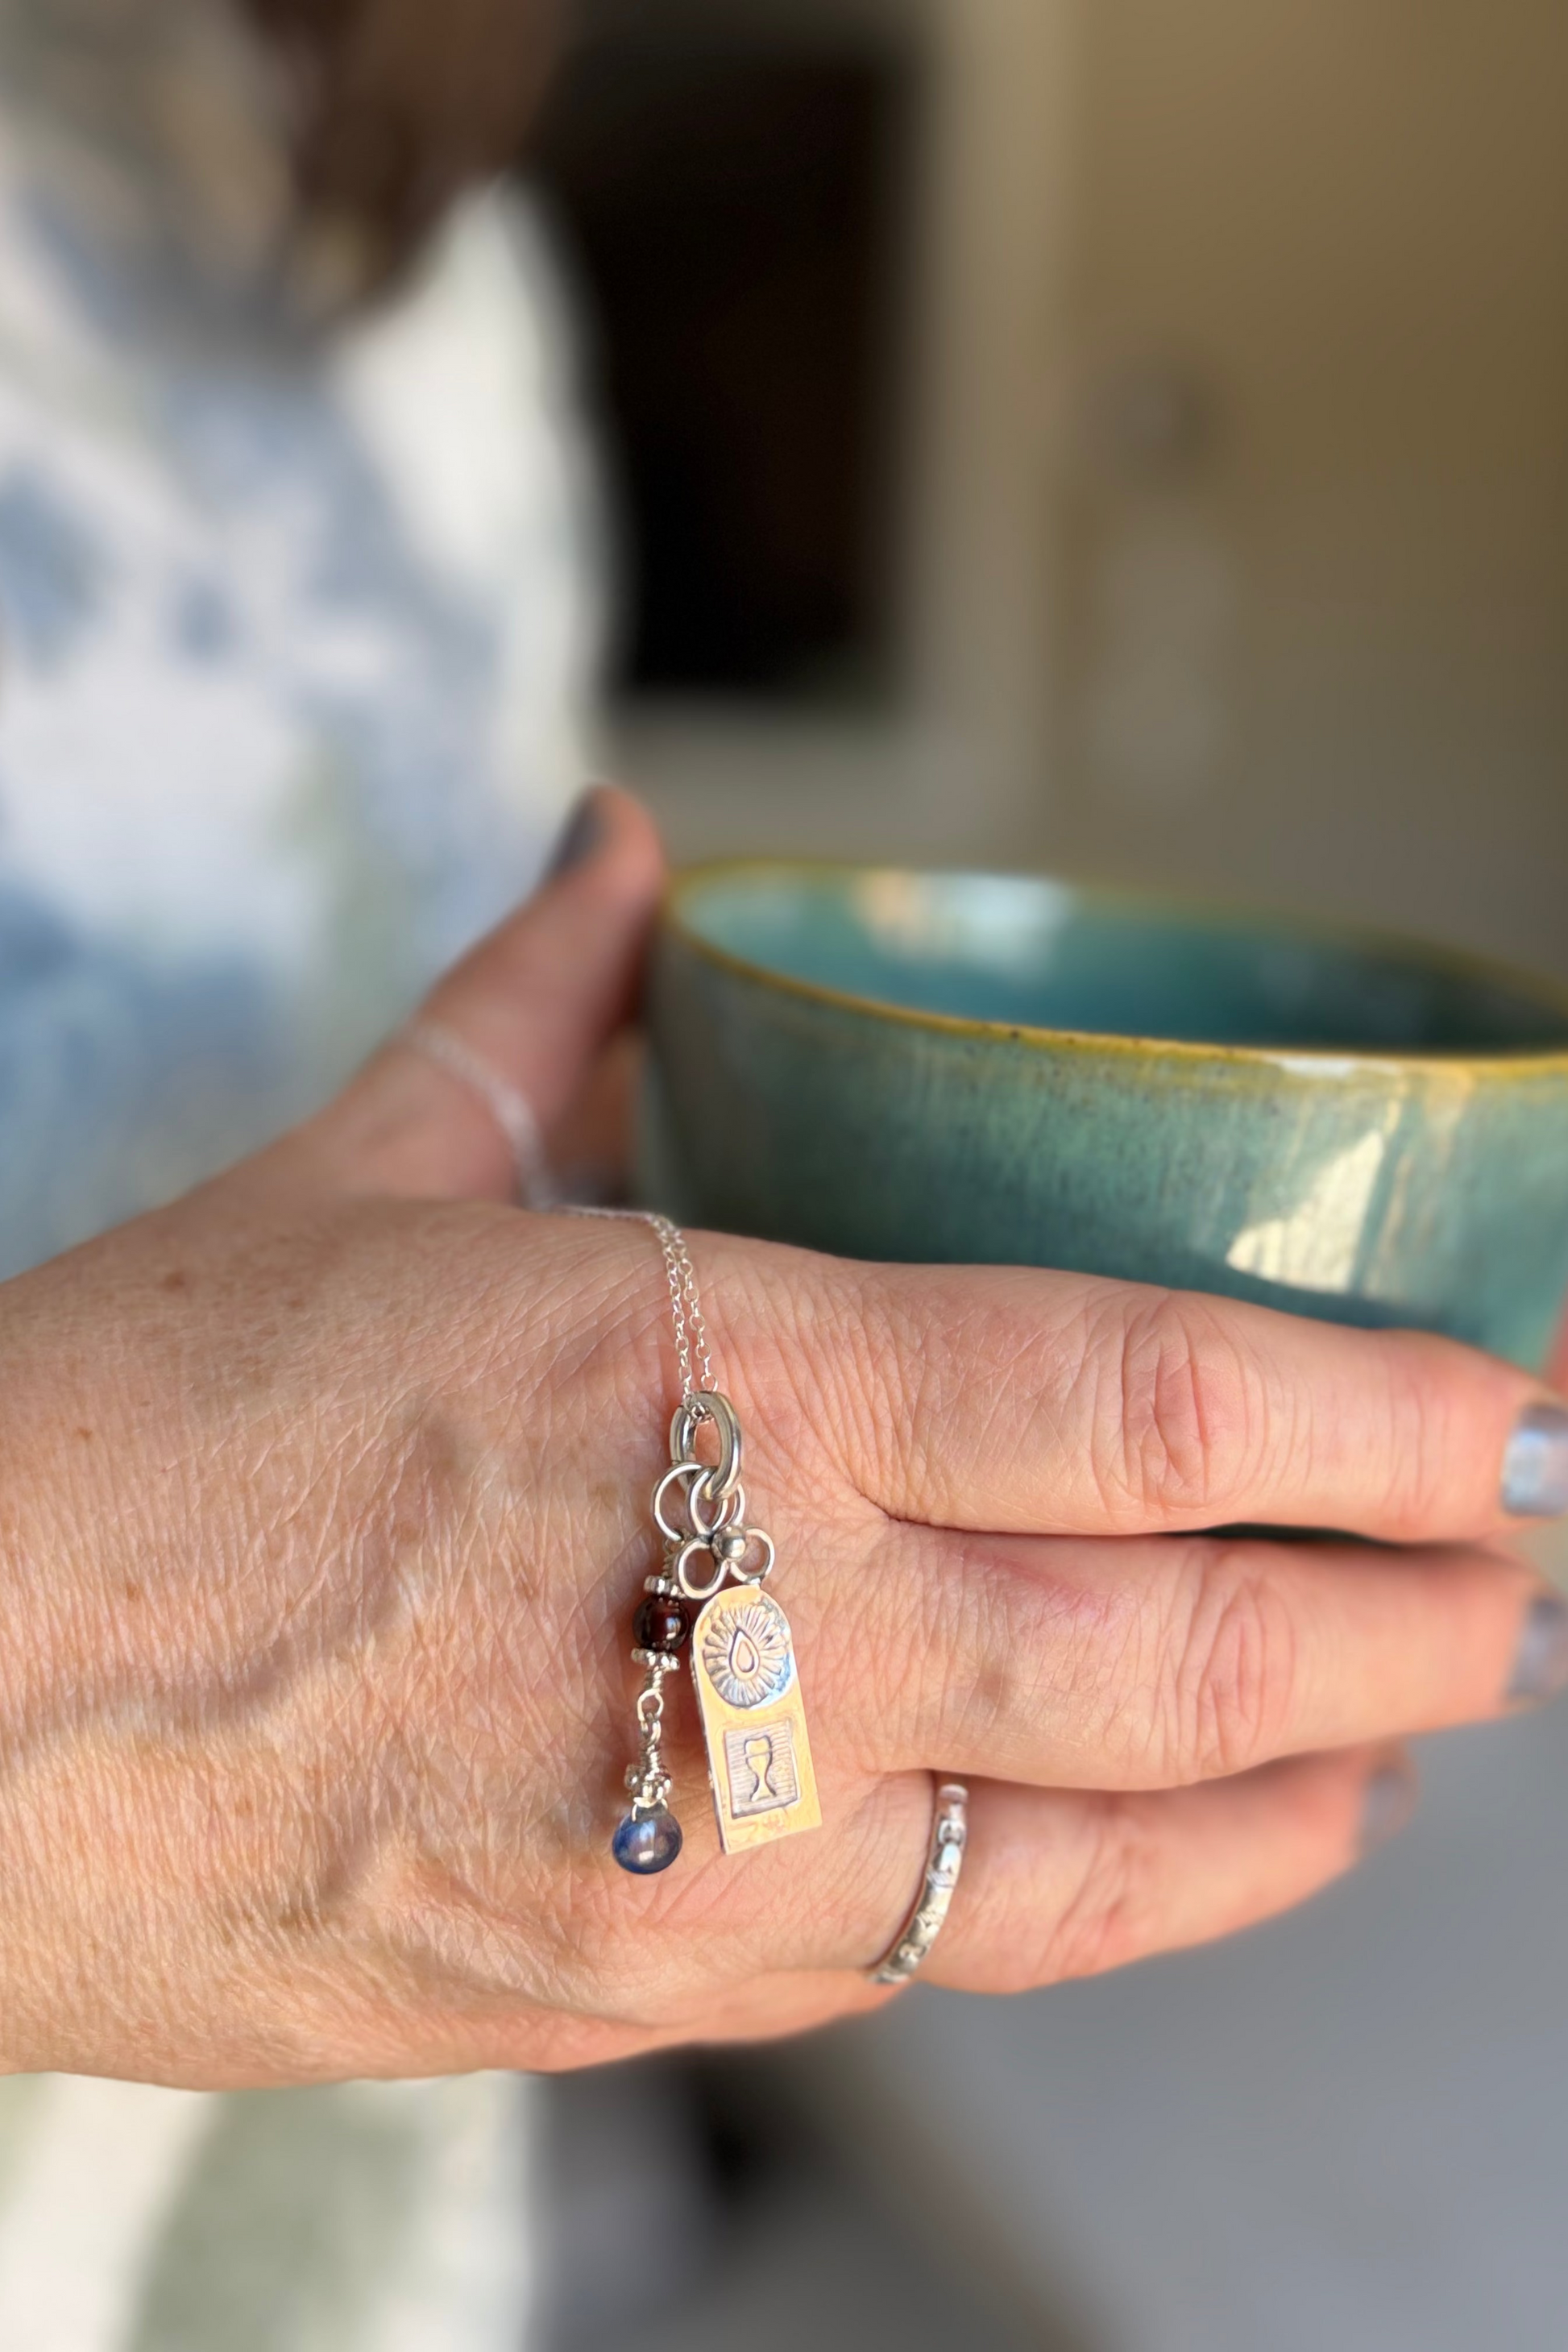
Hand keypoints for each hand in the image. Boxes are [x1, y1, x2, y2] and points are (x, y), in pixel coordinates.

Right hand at [0, 787, 1562, 2085]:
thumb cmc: (123, 1444)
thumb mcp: (351, 1184)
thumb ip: (543, 1008)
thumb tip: (619, 850)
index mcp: (689, 1367)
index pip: (1141, 1398)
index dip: (1379, 1412)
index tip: (1518, 1410)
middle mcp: (741, 1613)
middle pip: (1197, 1642)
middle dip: (1425, 1608)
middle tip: (1540, 1564)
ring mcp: (712, 1841)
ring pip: (1128, 1843)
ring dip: (1332, 1784)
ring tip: (1434, 1719)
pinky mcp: (654, 1992)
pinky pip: (979, 1959)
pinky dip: (1146, 1894)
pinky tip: (1226, 1844)